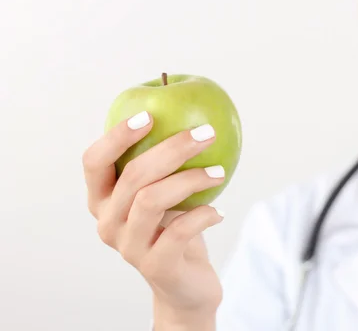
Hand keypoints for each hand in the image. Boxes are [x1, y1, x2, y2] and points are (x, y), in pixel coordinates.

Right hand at [83, 111, 225, 316]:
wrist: (186, 285)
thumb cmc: (175, 229)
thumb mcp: (167, 194)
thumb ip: (166, 166)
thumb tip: (194, 118)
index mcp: (102, 200)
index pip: (94, 162)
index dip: (117, 136)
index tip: (149, 115)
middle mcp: (107, 223)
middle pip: (132, 175)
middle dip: (173, 148)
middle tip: (206, 133)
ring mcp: (128, 247)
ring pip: (152, 200)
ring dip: (191, 179)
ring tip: (220, 172)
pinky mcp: (154, 267)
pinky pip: (178, 231)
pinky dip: (203, 214)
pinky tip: (219, 211)